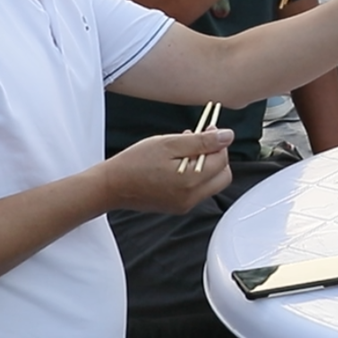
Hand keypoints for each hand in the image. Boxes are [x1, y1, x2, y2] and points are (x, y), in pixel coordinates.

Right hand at [98, 129, 234, 212]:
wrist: (110, 186)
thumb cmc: (134, 163)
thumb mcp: (169, 144)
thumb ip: (202, 141)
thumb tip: (228, 136)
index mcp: (191, 181)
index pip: (222, 160)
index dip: (218, 142)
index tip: (208, 129)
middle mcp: (192, 197)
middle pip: (222, 175)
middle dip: (216, 156)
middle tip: (200, 140)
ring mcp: (185, 205)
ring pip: (211, 183)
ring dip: (205, 164)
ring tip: (184, 149)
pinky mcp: (177, 207)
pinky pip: (196, 190)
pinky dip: (194, 175)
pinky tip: (177, 163)